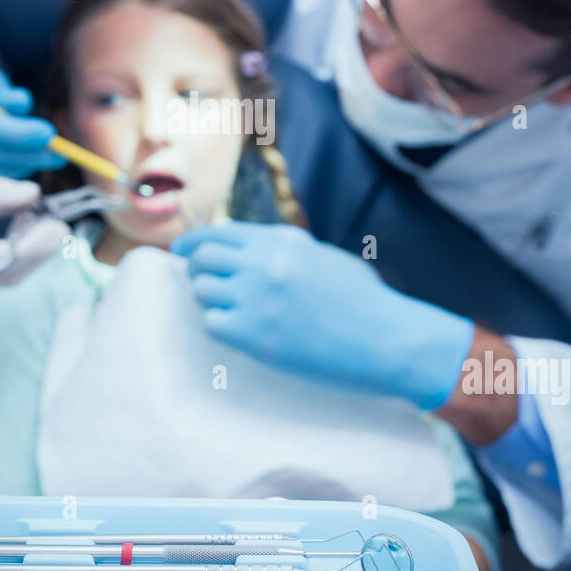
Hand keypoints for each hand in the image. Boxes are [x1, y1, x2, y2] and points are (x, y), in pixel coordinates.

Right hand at [0, 171, 68, 290]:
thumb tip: (34, 195)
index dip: (29, 247)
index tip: (53, 225)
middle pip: (6, 274)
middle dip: (40, 253)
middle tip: (62, 226)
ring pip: (5, 277)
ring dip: (33, 254)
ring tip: (48, 223)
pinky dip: (19, 254)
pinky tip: (27, 227)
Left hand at [171, 221, 474, 409]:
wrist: (388, 338)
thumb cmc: (363, 301)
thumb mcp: (322, 257)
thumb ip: (283, 250)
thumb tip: (244, 249)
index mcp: (281, 241)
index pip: (218, 232)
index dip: (193, 241)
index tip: (182, 250)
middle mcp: (264, 264)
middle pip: (202, 258)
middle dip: (197, 270)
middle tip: (204, 283)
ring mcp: (258, 299)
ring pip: (202, 291)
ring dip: (210, 300)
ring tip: (231, 309)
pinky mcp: (256, 336)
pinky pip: (214, 324)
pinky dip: (222, 326)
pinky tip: (242, 330)